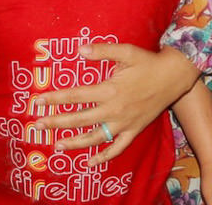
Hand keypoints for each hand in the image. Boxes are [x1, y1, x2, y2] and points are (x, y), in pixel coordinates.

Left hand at [31, 44, 197, 164]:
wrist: (174, 77)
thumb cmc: (147, 62)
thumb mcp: (125, 51)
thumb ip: (102, 51)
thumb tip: (79, 49)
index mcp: (110, 90)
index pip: (75, 96)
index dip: (55, 99)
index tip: (37, 102)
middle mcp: (115, 110)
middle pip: (80, 120)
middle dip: (57, 123)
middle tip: (38, 126)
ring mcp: (125, 123)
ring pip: (96, 137)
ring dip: (75, 143)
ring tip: (57, 146)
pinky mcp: (134, 130)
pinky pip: (118, 148)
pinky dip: (104, 156)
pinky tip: (91, 162)